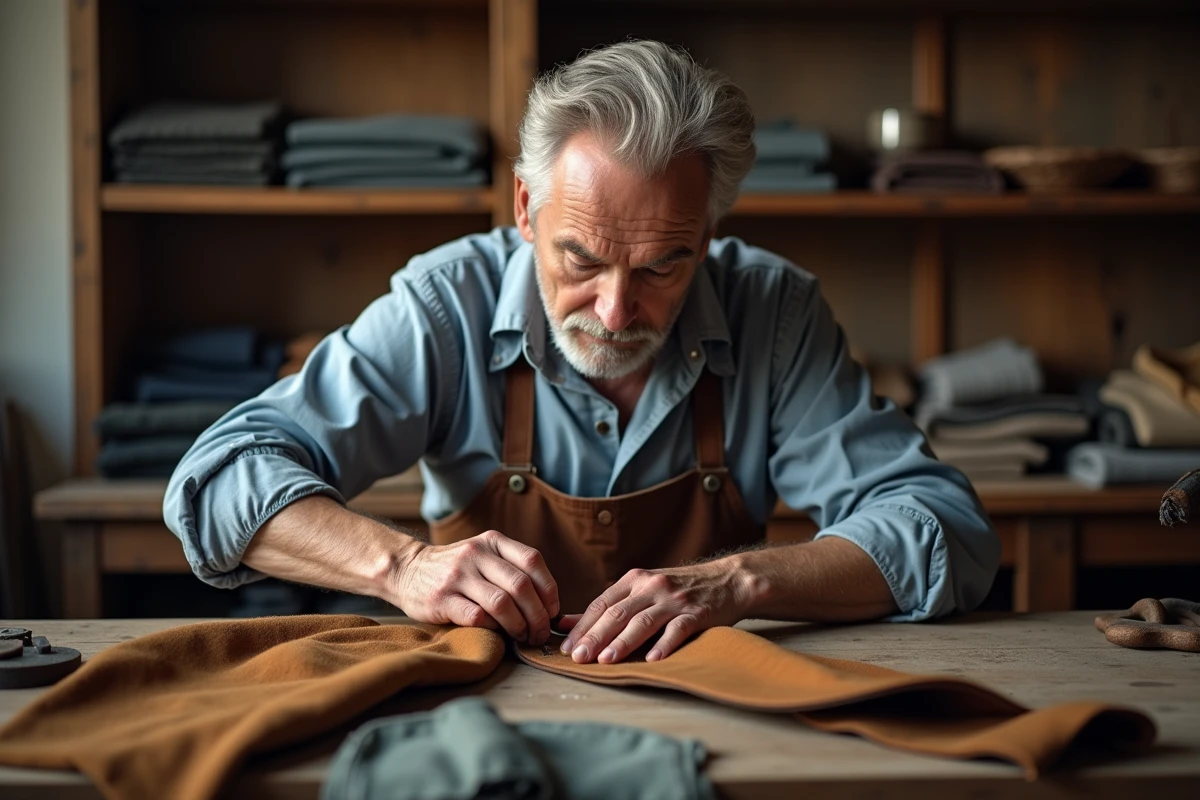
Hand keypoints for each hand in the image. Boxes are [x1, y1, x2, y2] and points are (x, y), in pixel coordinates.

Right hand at [394, 530, 559, 644]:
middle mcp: (476, 554)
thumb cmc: (455, 568)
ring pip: (502, 603)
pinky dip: (493, 628)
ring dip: (519, 625)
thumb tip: (548, 605)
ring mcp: (458, 576)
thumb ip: (511, 568)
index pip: (533, 560)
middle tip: (540, 633)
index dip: (549, 590)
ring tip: (522, 636)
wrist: (407, 569)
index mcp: (492, 541)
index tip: (551, 611)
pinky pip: (478, 617)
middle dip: (537, 615)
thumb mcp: (483, 553)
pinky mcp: (442, 599)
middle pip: (521, 585)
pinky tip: (496, 632)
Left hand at [557, 561, 755, 663]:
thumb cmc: (678, 590)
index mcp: (635, 580)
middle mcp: (652, 587)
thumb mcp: (641, 591)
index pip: (602, 604)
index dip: (583, 626)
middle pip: (618, 613)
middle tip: (579, 658)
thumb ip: (606, 608)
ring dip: (623, 642)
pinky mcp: (697, 614)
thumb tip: (563, 624)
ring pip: (643, 621)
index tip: (567, 648)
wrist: (727, 581)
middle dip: (596, 636)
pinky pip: (678, 629)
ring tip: (606, 660)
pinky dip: (664, 645)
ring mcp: (675, 600)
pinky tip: (652, 661)